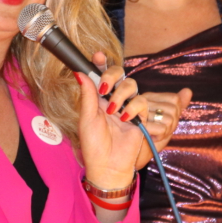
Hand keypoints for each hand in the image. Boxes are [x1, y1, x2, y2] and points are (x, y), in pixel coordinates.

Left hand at [76, 52, 146, 193]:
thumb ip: (87, 95)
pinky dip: (134, 108)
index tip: (97, 55)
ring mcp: (127, 107)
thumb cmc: (94, 146)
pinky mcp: (140, 117)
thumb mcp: (87, 119)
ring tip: (113, 111)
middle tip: (104, 87)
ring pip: (131, 85)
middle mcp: (113, 100)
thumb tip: (79, 72)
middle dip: (112, 75)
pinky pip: (141, 102)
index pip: (100, 75)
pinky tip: (125, 118)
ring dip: (121, 94)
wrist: (109, 166)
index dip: (100, 63)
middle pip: (119, 74)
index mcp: (97, 99)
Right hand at [132, 88, 191, 169]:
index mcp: (149, 99)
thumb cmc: (144, 144)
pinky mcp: (135, 119)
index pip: (174, 99)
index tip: (162, 125)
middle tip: (156, 131)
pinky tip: (148, 136)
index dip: (174, 113)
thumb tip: (188, 90)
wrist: (126, 161)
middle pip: (173, 107)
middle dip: (169, 123)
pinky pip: (161, 127)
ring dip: (163, 130)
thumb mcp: (163, 127)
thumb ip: (176, 107)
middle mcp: (143, 99)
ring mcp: (138, 108)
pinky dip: (158, 135)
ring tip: (151, 134)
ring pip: (169, 117)